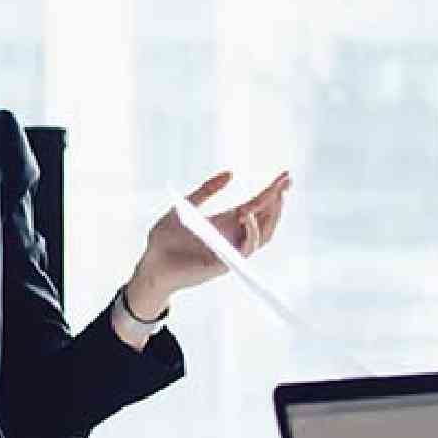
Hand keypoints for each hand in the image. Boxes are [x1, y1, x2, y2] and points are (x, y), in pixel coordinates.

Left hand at [122, 169, 292, 318]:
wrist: (151, 263)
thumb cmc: (166, 238)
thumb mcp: (187, 206)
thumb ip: (207, 190)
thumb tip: (230, 173)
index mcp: (226, 222)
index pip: (257, 205)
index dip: (272, 191)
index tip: (285, 175)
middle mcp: (233, 237)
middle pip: (265, 219)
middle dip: (278, 201)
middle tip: (286, 182)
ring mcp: (230, 251)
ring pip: (263, 236)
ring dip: (271, 216)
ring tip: (275, 196)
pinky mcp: (223, 264)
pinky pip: (244, 249)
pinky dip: (250, 232)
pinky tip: (247, 215)